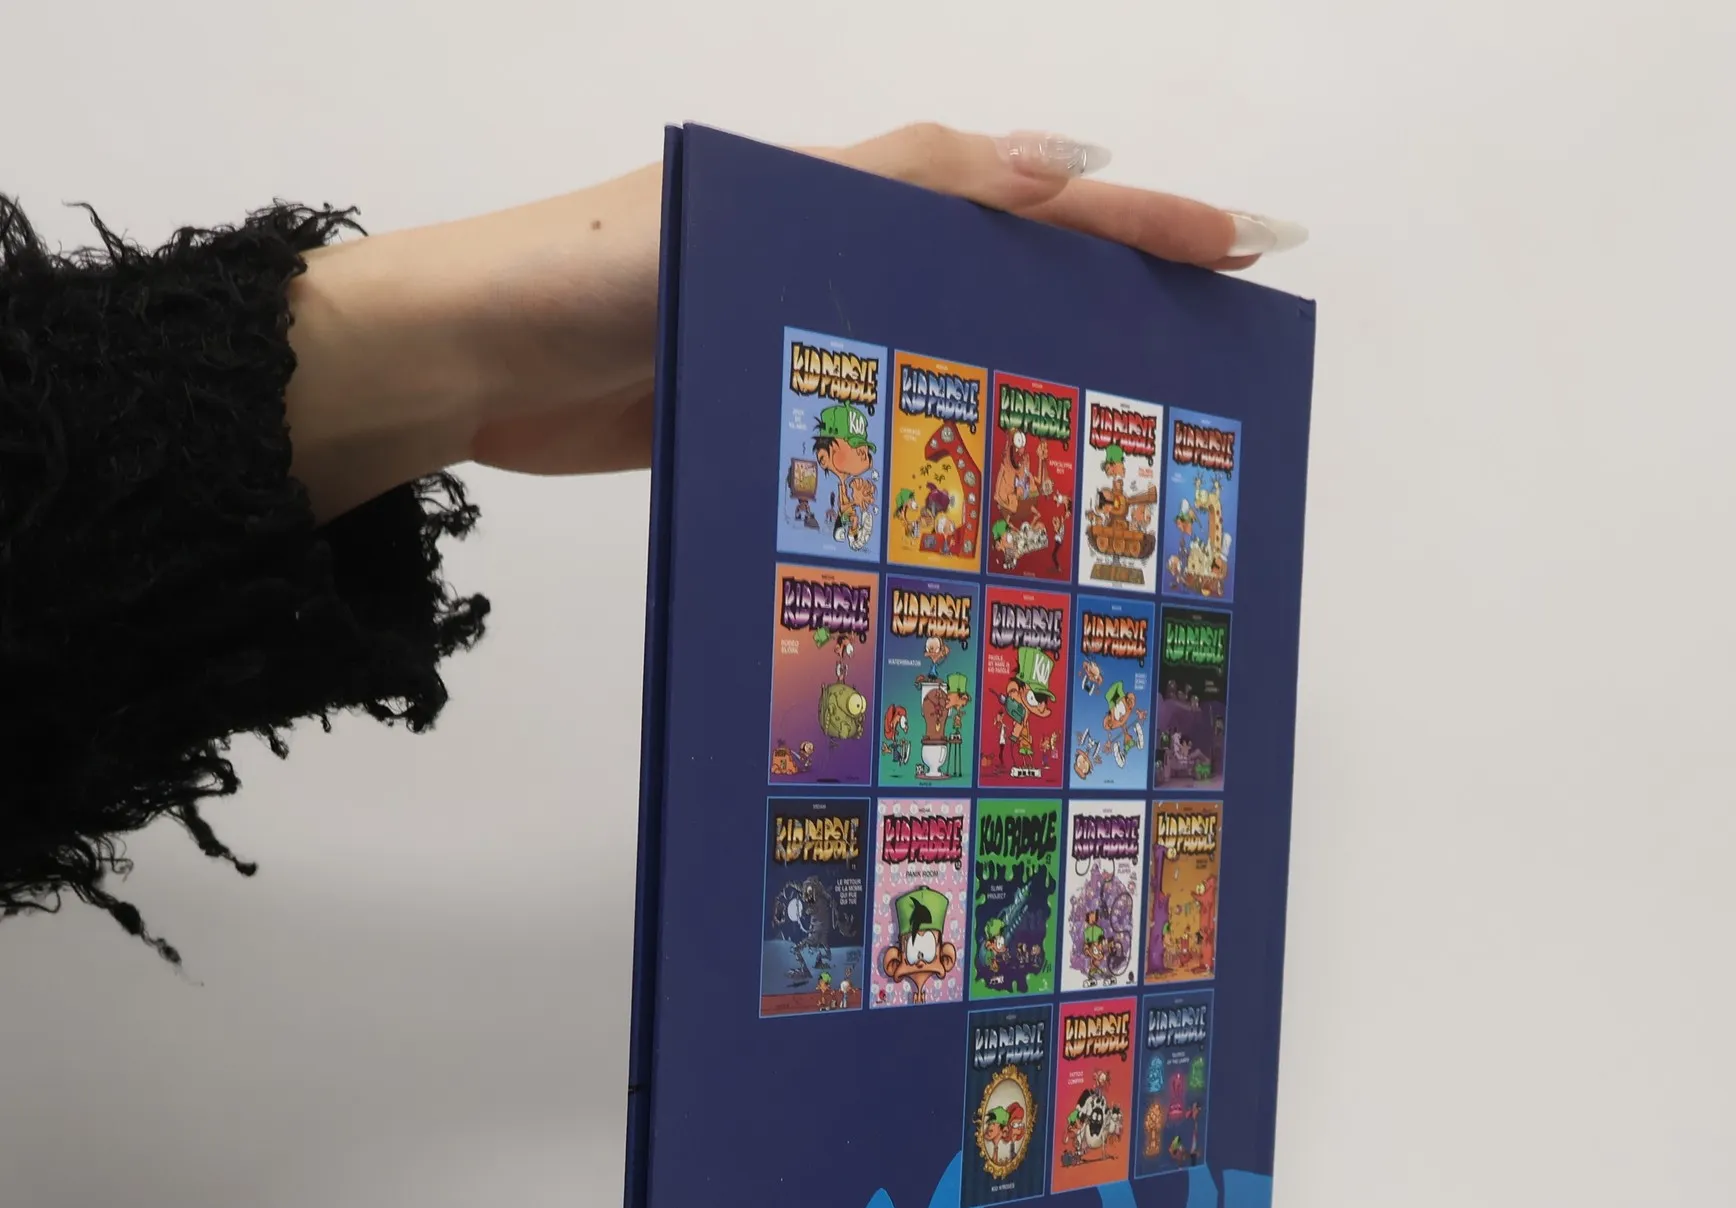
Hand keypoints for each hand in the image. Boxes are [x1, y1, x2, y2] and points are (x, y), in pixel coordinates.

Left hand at [287, 125, 1303, 521]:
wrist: (469, 362)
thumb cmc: (595, 275)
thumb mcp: (757, 208)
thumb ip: (901, 185)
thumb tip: (1061, 161)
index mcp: (859, 194)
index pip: (1030, 197)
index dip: (1137, 219)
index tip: (1239, 248)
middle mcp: (849, 257)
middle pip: (1013, 275)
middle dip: (1119, 305)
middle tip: (1214, 355)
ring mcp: (815, 336)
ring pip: (961, 350)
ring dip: (1045, 382)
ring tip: (1133, 438)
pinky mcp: (778, 409)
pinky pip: (894, 420)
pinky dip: (954, 442)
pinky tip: (998, 491)